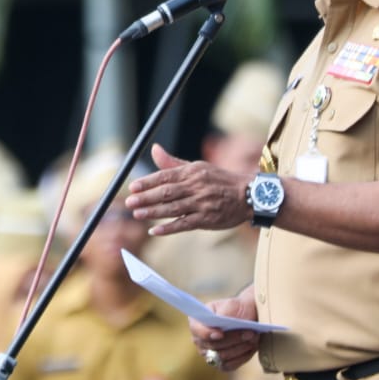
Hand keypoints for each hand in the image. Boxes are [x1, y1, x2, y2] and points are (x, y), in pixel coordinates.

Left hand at [126, 144, 253, 235]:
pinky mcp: (207, 219)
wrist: (248, 195)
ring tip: (137, 214)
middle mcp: (196, 187)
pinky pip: (184, 224)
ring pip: (173, 209)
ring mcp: (202, 204)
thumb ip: (173, 163)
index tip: (133, 187)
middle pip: (166, 193)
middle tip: (129, 202)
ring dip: (153, 212)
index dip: (148, 182)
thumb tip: (154, 149)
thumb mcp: (198, 167)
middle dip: (146, 198)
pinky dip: (169, 228)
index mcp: (192, 173)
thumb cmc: (219, 180)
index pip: (165, 176)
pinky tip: (155, 230)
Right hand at [188, 290, 260, 371]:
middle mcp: (199, 340)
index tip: (221, 334)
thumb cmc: (238, 308)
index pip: (196, 330)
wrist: (249, 315)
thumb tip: (218, 334)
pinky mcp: (220, 364)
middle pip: (212, 346)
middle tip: (250, 333)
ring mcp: (208, 354)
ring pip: (222, 357)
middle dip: (233, 340)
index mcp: (197, 321)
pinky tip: (250, 347)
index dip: (206, 334)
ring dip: (240, 348)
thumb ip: (223, 317)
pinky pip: (229, 366)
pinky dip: (242, 357)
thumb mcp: (231, 306)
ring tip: (253, 338)